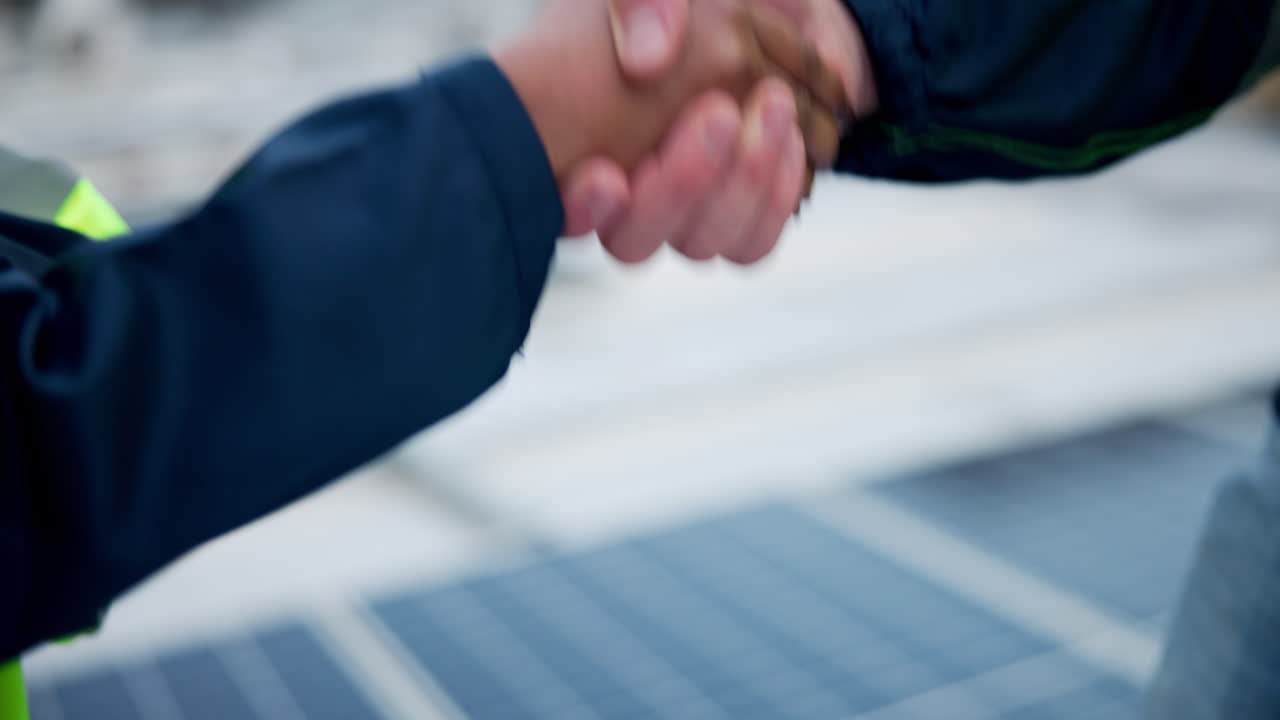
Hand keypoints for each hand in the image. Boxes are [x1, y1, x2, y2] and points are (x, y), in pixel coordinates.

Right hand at [563, 0, 876, 264]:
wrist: (763, 15)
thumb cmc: (676, 6)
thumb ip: (641, 4)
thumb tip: (647, 59)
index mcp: (576, 148)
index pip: (567, 211)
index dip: (581, 208)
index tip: (605, 176)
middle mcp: (622, 198)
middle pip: (634, 239)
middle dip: (679, 185)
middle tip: (718, 113)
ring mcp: (681, 216)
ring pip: (698, 243)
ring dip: (737, 185)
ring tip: (771, 105)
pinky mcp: (738, 221)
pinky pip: (751, 242)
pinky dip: (774, 197)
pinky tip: (791, 140)